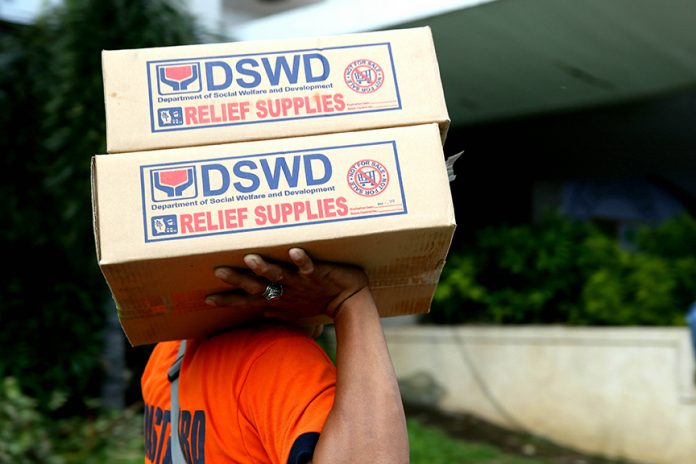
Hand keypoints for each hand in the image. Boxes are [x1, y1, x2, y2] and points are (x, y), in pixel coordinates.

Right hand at [205, 248, 367, 319]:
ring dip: (264, 267)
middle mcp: (286, 289)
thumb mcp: (295, 309)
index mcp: (278, 297)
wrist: (350, 303)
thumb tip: (260, 309)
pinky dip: (302, 260)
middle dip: (238, 278)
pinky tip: (295, 251)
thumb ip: (276, 308)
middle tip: (218, 270)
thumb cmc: (321, 302)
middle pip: (257, 285)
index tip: (207, 297)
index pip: (248, 299)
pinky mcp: (318, 274)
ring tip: (250, 258)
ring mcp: (301, 282)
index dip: (229, 299)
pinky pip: (309, 267)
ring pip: (279, 274)